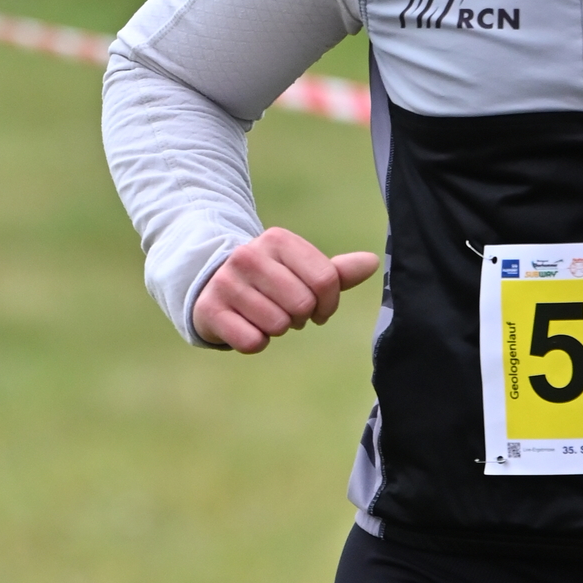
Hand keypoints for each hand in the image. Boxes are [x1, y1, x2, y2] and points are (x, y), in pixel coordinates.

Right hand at [193, 226, 380, 353]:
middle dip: (301, 317)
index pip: (325, 280)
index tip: (320, 310)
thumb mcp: (301, 271)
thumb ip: (335, 271)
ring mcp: (226, 282)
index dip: (329, 304)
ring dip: (277, 329)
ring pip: (278, 325)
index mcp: (277, 239)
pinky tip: (246, 326)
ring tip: (265, 316)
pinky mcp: (210, 310)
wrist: (212, 285)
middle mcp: (249, 255)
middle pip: (302, 304)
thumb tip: (372, 262)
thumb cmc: (270, 281)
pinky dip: (256, 341)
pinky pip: (253, 342)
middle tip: (287, 312)